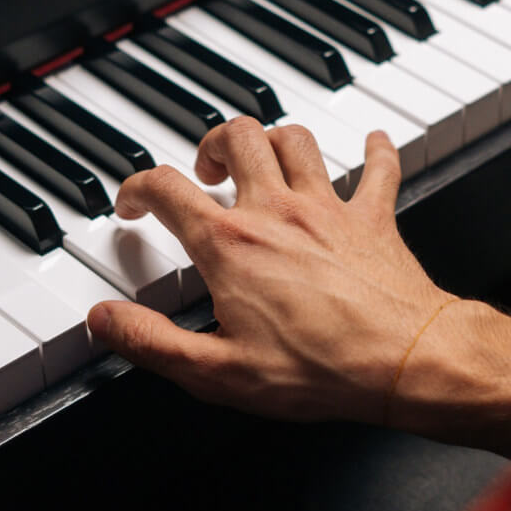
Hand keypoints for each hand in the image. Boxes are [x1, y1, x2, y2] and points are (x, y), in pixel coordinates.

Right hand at [88, 119, 510, 455]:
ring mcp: (329, 209)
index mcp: (231, 247)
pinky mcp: (374, 218)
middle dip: (213, 144)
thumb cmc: (320, 369)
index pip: (168, 190)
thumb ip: (152, 343)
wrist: (405, 360)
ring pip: (296, 139)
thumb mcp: (217, 373)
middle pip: (237, 138)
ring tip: (264, 159)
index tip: (134, 202)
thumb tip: (105, 321)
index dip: (138, 188)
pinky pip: (379, 167)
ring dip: (275, 140)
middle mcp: (277, 212)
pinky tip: (374, 142)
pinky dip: (376, 150)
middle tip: (207, 170)